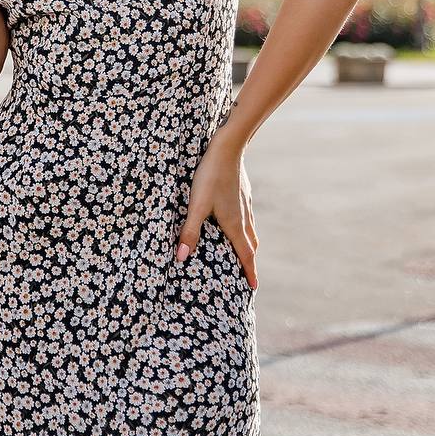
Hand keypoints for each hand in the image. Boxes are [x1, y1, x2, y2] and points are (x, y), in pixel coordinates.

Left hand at [175, 140, 258, 289]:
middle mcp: (243, 216)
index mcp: (234, 224)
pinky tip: (237, 221)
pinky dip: (245, 228)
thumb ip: (189, 231)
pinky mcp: (243, 192)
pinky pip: (247, 217)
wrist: (228, 147)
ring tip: (244, 252)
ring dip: (248, 244)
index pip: (245, 254)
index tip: (253, 288)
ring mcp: (245, 203)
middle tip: (248, 275)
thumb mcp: (196, 205)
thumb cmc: (210, 176)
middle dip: (250, 261)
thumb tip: (182, 258)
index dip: (249, 272)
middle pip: (251, 244)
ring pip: (250, 230)